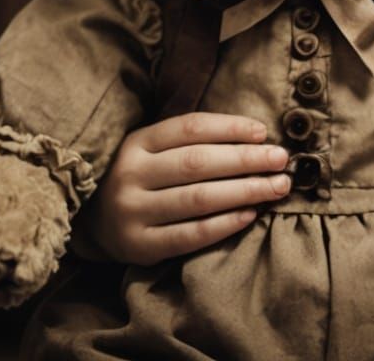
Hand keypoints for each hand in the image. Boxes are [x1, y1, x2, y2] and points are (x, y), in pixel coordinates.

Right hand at [88, 113, 289, 263]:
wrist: (91, 222)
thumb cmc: (142, 175)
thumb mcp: (154, 148)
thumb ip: (194, 140)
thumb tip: (258, 137)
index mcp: (137, 142)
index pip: (192, 127)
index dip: (231, 127)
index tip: (265, 132)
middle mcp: (131, 175)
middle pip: (199, 163)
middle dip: (247, 160)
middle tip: (282, 160)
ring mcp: (132, 213)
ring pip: (198, 199)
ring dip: (245, 191)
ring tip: (277, 187)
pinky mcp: (139, 247)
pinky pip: (191, 235)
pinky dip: (225, 224)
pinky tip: (251, 214)